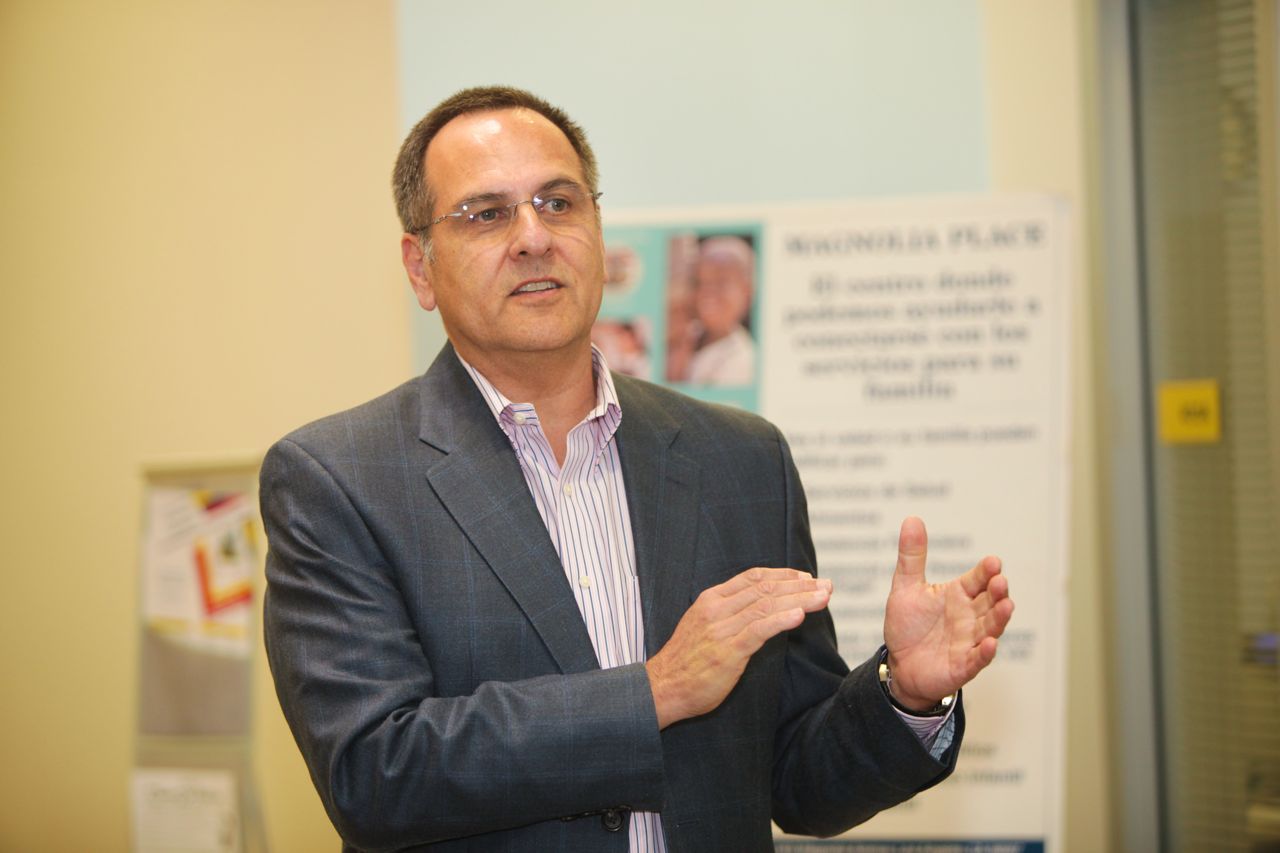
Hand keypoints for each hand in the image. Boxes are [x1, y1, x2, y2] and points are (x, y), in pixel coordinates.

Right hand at [646, 567, 831, 728]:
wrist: (662, 687)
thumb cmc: (686, 661)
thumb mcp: (703, 625)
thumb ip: (728, 614)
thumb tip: (760, 608)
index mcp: (711, 599)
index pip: (753, 577)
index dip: (783, 575)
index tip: (806, 577)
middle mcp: (717, 608)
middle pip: (766, 588)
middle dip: (800, 585)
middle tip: (826, 585)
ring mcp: (722, 628)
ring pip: (768, 605)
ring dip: (800, 599)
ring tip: (823, 597)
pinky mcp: (728, 651)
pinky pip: (760, 629)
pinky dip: (782, 619)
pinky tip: (801, 614)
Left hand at [882, 517, 1012, 711]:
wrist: (899, 665)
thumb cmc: (908, 625)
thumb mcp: (905, 587)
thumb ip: (912, 556)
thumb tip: (912, 518)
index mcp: (959, 595)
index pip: (978, 579)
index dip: (986, 571)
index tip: (993, 562)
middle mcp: (970, 616)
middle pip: (990, 601)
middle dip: (997, 591)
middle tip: (1000, 581)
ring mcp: (970, 641)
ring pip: (991, 627)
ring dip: (999, 617)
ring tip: (1007, 605)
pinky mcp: (964, 665)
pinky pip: (978, 659)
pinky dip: (986, 652)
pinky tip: (991, 644)